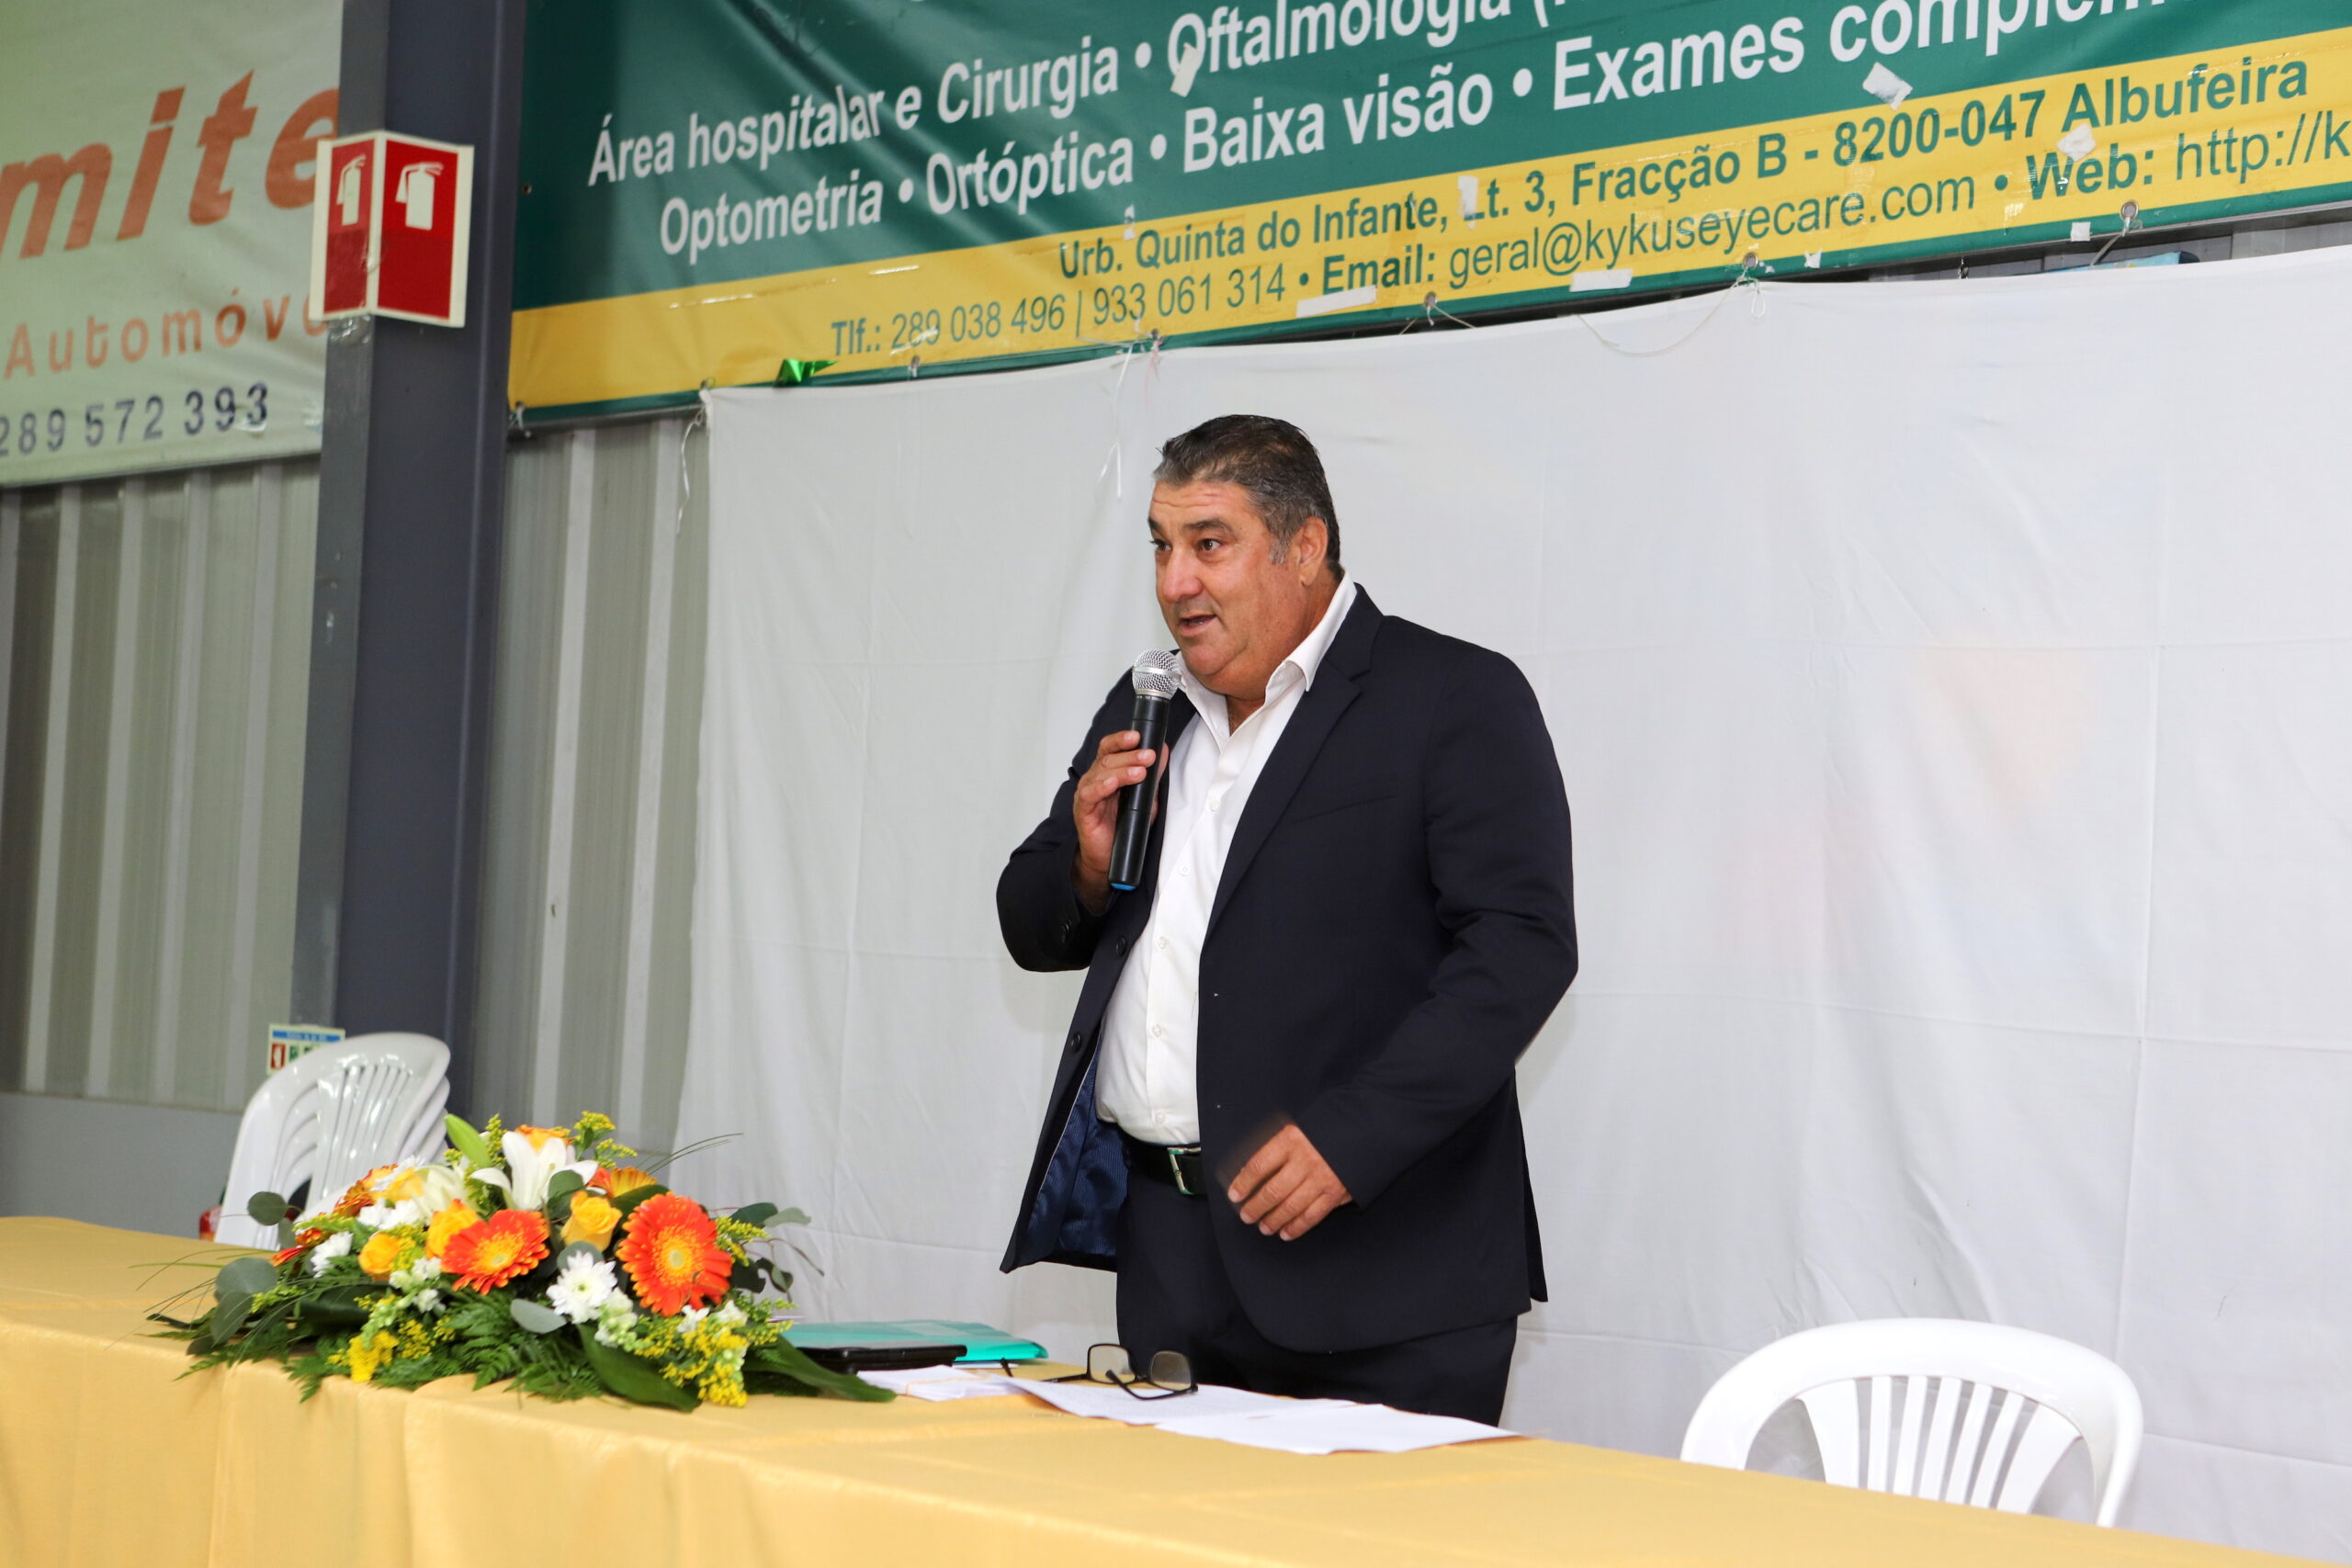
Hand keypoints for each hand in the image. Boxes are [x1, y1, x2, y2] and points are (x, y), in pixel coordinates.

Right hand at [1070, 729, 1156, 912]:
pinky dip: (1103, 786)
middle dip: (1130, 754)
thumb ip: (1152, 776)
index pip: (1111, 748)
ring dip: (1122, 769)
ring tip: (1140, 771)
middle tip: (1149, 755)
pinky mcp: (1083, 810)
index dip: (1122, 739)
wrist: (1107, 858)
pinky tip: (1114, 783)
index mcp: (1107, 772)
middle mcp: (1095, 779)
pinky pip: (1090, 793)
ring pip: (1102, 772)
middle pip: (1108, 758)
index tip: (1139, 735)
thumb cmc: (1123, 827)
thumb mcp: (1144, 798)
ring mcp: (1087, 793)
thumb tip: (1163, 751)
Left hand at [1227, 1124, 1351, 1240]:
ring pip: (1290, 1207)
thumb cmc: (1324, 1131)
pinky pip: (1312, 1216)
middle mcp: (1305, 1160)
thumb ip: (1276, 1149)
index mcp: (1291, 1140)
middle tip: (1246, 1216)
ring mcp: (1321, 1178)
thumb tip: (1249, 1171)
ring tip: (1263, 1226)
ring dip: (1273, 1220)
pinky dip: (1297, 1227)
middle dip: (1255, 1207)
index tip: (1234, 1195)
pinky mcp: (1335, 1193)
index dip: (1243, 1183)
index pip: (1259, 1165)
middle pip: (1272, 1191)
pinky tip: (1286, 1232)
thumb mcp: (1297, 1131)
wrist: (1362, 1131)